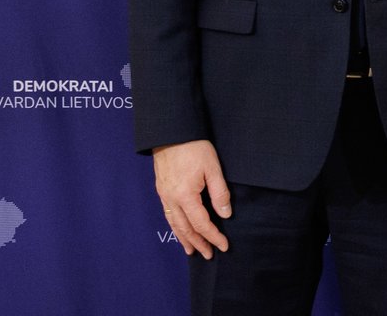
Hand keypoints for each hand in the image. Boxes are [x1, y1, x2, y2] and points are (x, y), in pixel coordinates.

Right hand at [153, 139, 231, 257]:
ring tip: (191, 250)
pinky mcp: (161, 189)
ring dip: (184, 239)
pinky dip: (175, 226)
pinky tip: (179, 229)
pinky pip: (168, 214)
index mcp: (186, 196)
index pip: (202, 224)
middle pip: (185, 228)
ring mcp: (164, 195)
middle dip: (198, 243)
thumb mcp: (213, 168)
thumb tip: (225, 215)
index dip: (213, 236)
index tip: (223, 246)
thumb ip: (220, 193)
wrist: (170, 131)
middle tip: (208, 254)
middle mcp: (172, 199)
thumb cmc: (194, 147)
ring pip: (174, 223)